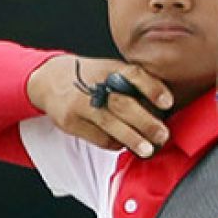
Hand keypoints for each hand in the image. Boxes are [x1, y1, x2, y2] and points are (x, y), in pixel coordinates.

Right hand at [27, 55, 173, 157]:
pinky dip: (114, 143)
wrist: (48, 80)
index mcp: (110, 69)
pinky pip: (97, 137)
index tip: (168, 103)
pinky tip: (124, 144)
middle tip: (162, 135)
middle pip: (123, 104)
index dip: (152, 88)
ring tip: (147, 149)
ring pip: (110, 124)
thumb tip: (162, 110)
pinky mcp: (71, 121)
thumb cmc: (90, 78)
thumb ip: (133, 85)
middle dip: (146, 122)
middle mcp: (95, 84)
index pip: (134, 74)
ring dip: (132, 139)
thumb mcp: (110, 71)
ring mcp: (80, 104)